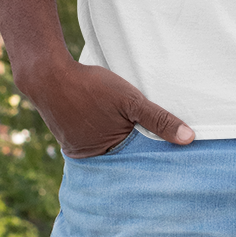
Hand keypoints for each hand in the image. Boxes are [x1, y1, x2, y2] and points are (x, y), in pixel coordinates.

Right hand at [20, 56, 194, 158]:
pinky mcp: (67, 136)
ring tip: (131, 134)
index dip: (152, 157)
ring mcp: (76, 147)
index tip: (170, 158)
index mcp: (106, 155)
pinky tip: (107, 124)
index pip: (136, 163)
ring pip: (105, 148)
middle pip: (120, 157)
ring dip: (117, 141)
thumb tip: (189, 139)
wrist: (46, 74)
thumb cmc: (91, 87)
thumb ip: (159, 119)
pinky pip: (91, 139)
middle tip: (154, 146)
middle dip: (135, 152)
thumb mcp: (131, 100)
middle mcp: (89, 157)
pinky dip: (101, 134)